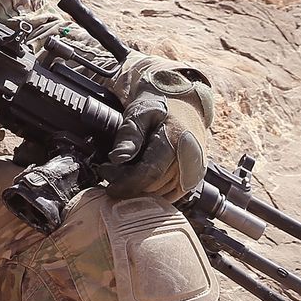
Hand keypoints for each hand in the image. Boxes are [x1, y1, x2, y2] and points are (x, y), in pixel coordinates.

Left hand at [103, 54, 214, 201]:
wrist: (185, 105)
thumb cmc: (160, 106)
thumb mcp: (139, 112)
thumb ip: (129, 135)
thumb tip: (117, 159)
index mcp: (176, 143)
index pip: (149, 174)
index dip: (126, 183)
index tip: (107, 182)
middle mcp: (189, 162)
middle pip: (153, 186)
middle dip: (127, 184)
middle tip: (108, 171)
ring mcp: (193, 174)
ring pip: (160, 194)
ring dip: (138, 189)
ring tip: (121, 172)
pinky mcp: (191, 181)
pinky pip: (168, 195)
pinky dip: (151, 192)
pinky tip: (138, 178)